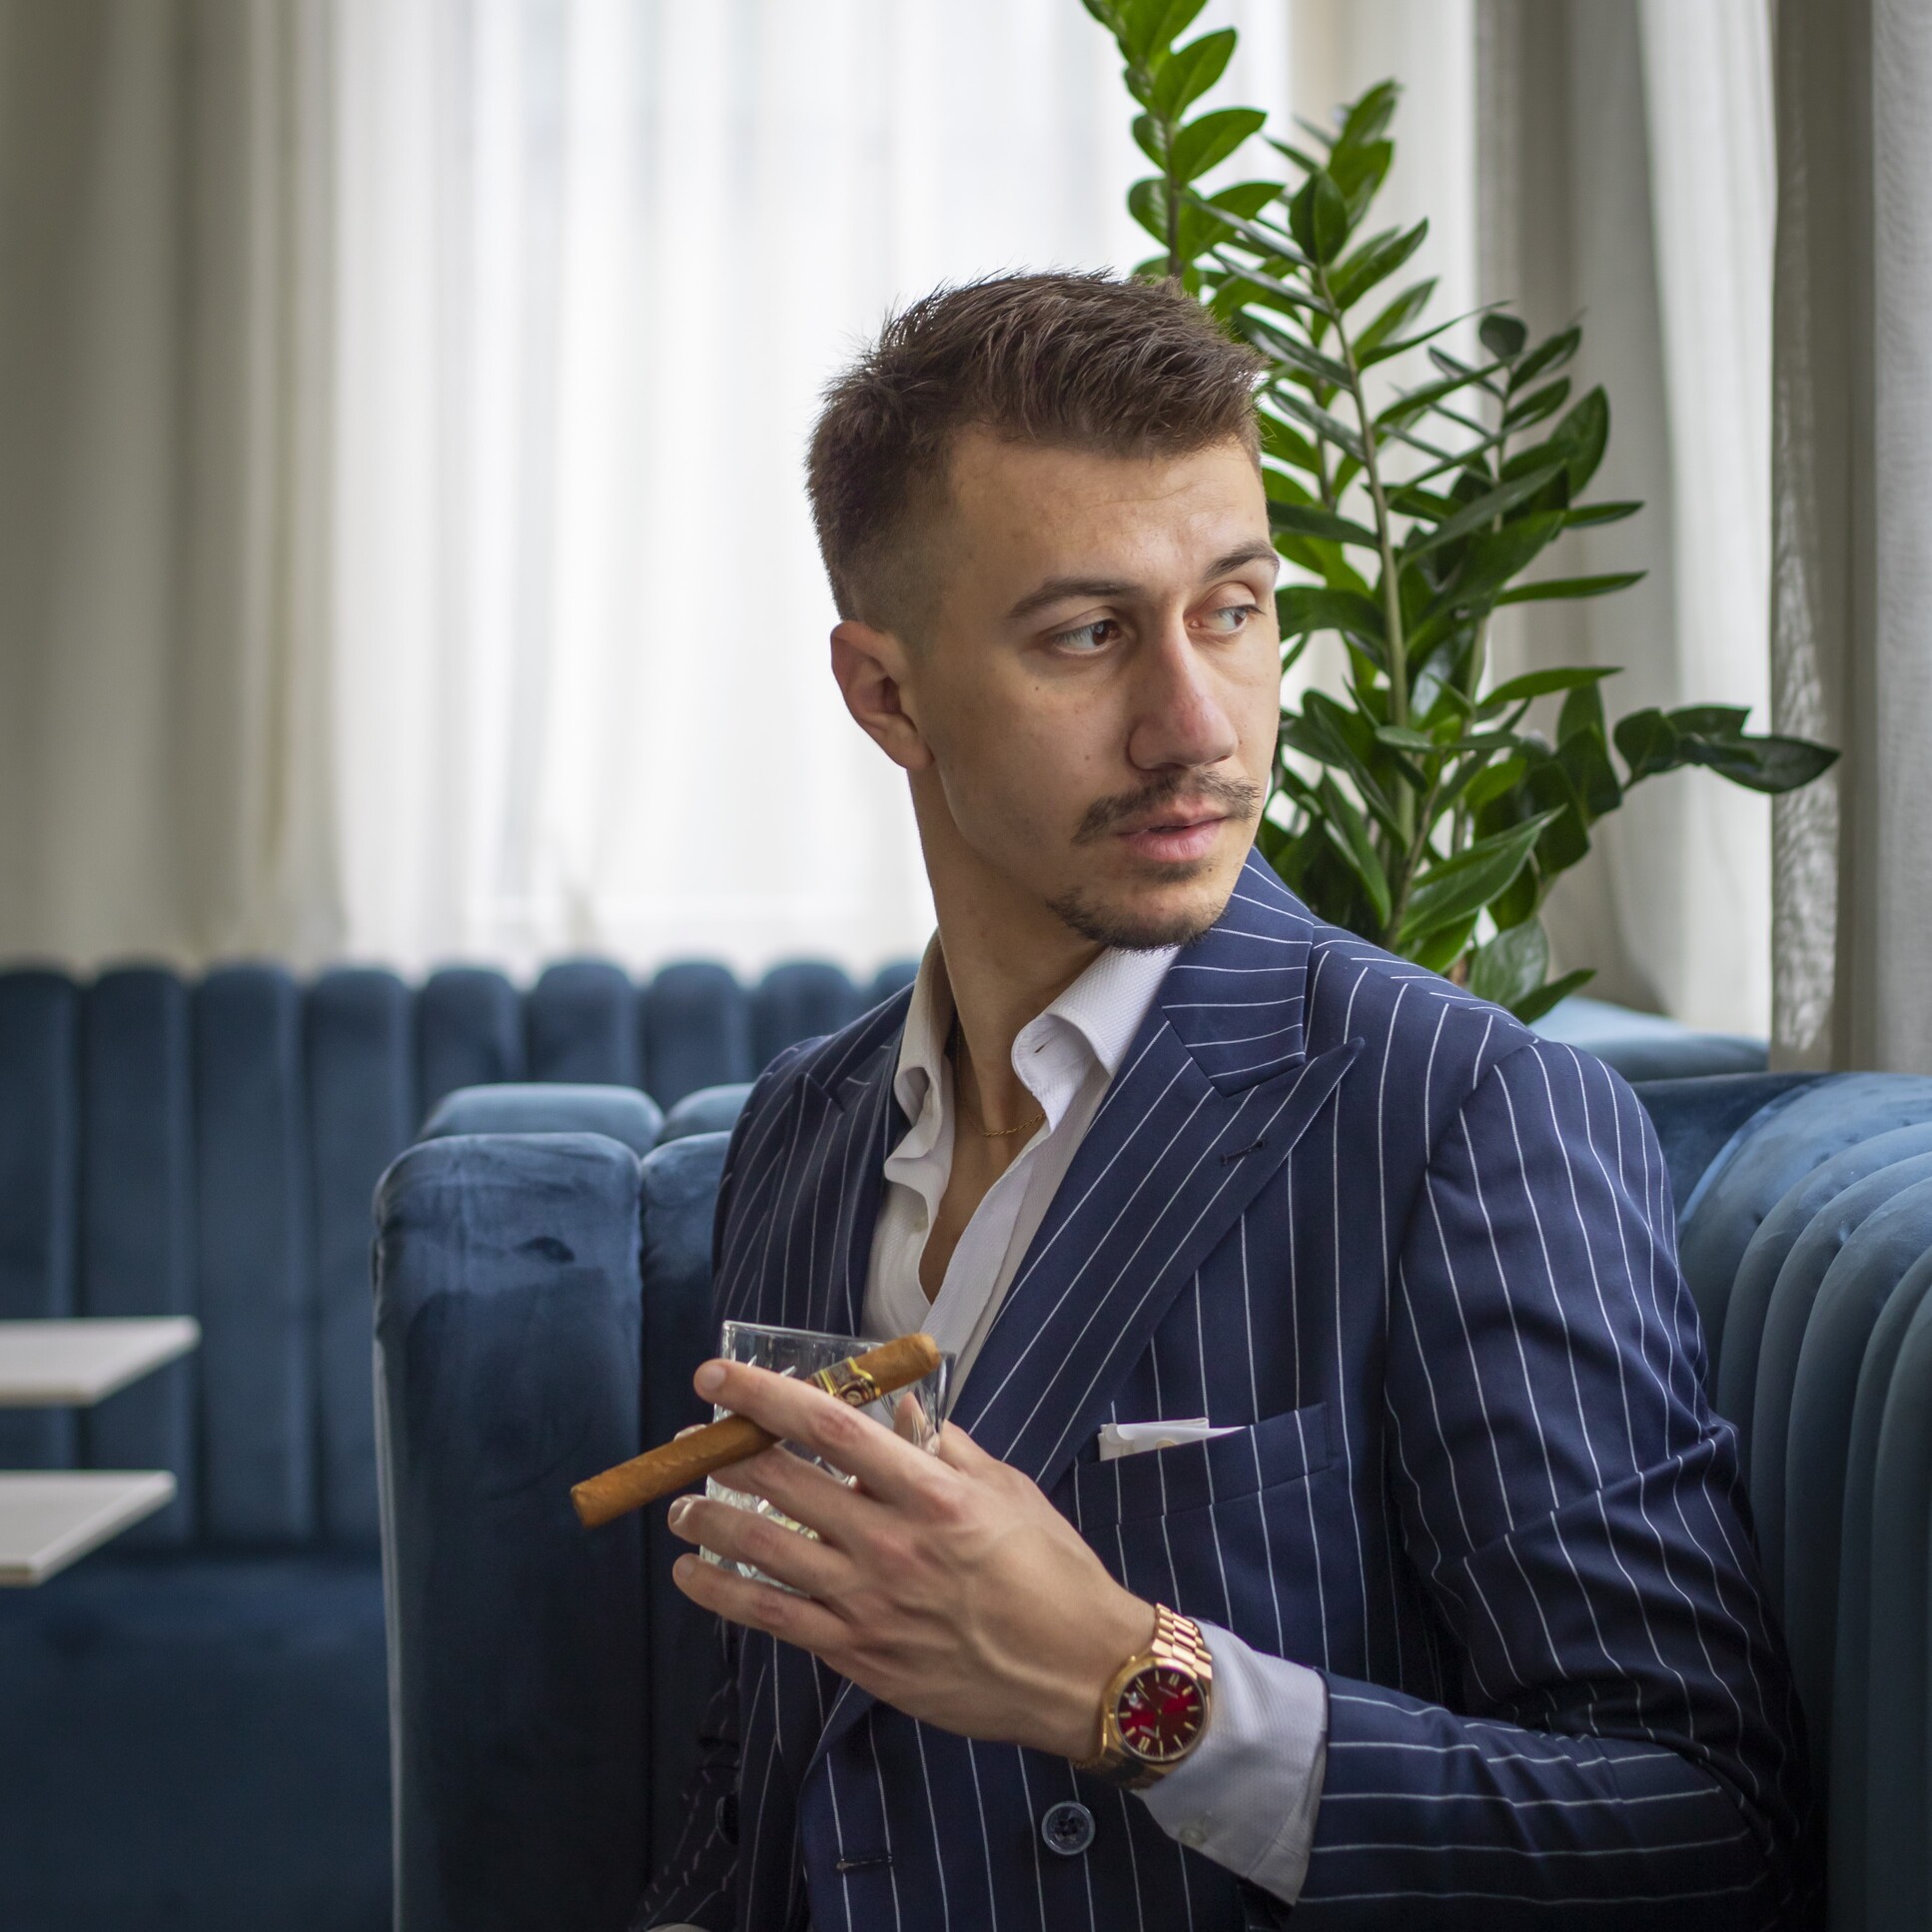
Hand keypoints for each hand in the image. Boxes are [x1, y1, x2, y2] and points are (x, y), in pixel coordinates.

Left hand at [667, 1357, 1153, 1760]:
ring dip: (708, 1523)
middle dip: (723, 1455)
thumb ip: (949, 1450)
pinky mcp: (858, 1654)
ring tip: (677, 1507)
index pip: (828, 1426)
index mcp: (931, 1492)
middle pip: (782, 1484)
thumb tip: (902, 1414)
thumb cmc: (1054, 1574)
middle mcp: (890, 1543)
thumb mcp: (1009, 1492)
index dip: (763, 1395)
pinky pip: (774, 1619)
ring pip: (763, 1552)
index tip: (717, 1377)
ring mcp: (868, 1603)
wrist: (1081, 1674)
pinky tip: (693, 1576)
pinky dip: (724, 1595)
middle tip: (691, 1442)